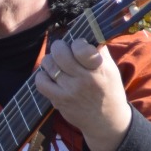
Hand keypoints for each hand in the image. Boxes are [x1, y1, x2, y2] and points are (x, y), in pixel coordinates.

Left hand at [32, 35, 131, 150]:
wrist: (105, 121)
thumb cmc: (108, 90)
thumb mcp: (110, 69)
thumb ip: (98, 50)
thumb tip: (86, 29)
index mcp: (99, 69)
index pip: (81, 48)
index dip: (77, 43)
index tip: (79, 45)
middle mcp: (84, 80)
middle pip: (60, 53)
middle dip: (59, 47)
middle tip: (63, 50)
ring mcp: (69, 91)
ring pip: (49, 64)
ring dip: (50, 60)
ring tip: (57, 63)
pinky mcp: (58, 100)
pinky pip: (40, 81)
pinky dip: (43, 75)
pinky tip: (50, 75)